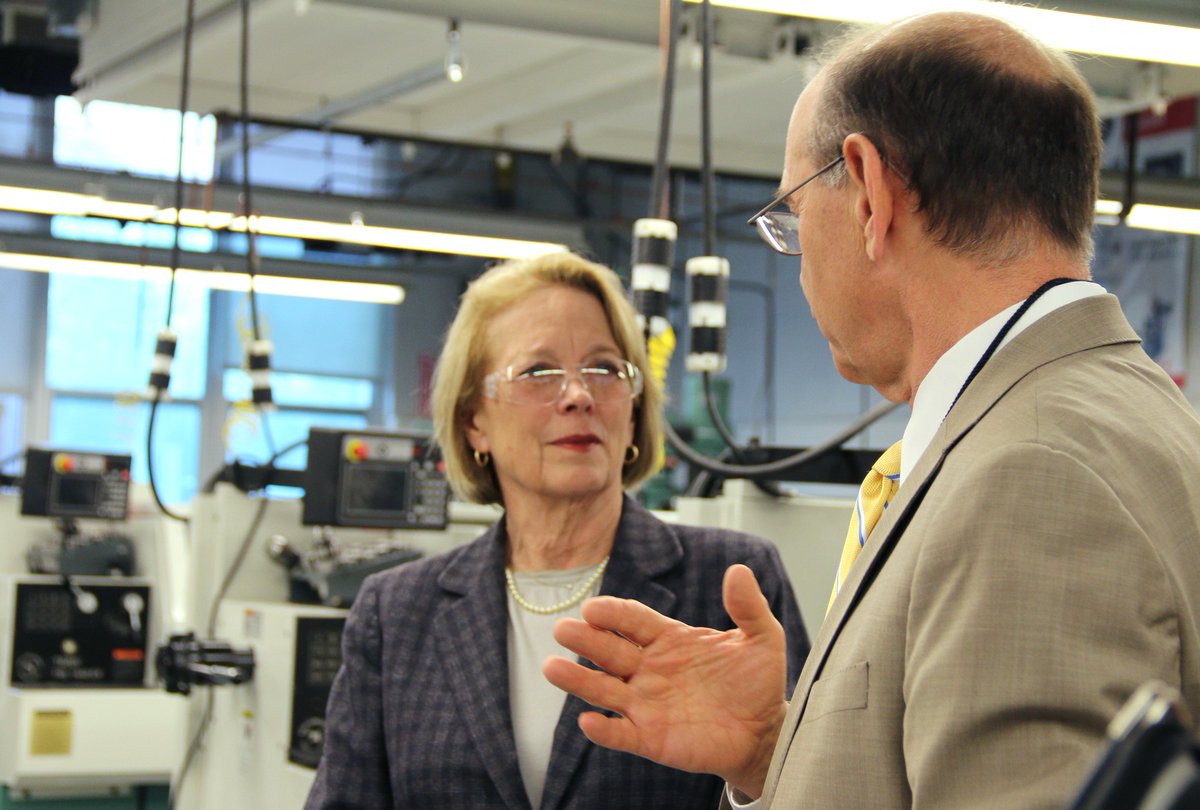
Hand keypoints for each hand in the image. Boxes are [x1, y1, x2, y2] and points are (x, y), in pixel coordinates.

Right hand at [543, 564, 787, 798]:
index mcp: (669, 639)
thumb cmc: (757, 682)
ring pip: (604, 690)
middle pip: (610, 650)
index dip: (613, 613)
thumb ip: (748, 607)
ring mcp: (646, 704)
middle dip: (585, 640)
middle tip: (562, 629)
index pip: (633, 620)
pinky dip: (603, 730)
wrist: (764, 731)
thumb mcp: (762, 639)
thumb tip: (739, 570)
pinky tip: (588, 722)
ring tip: (552, 668)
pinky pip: (621, 734)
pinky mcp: (650, 738)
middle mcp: (649, 669)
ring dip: (578, 681)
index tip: (593, 608)